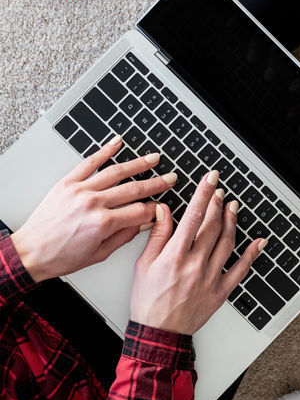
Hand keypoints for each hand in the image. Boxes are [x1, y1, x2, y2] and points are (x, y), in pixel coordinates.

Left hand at [11, 136, 177, 282]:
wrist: (29, 252)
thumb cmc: (60, 257)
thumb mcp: (97, 255)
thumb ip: (124, 236)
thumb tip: (143, 224)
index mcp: (102, 224)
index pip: (138, 211)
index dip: (154, 209)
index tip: (162, 206)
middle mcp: (93, 203)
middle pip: (133, 189)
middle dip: (156, 184)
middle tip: (170, 179)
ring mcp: (80, 190)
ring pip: (116, 172)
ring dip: (138, 163)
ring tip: (154, 159)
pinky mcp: (68, 182)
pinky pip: (89, 162)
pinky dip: (105, 150)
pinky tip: (117, 142)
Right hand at [130, 171, 265, 335]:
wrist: (158, 335)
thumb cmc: (148, 301)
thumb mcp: (144, 265)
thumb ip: (157, 235)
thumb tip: (164, 210)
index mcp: (174, 256)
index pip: (193, 216)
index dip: (203, 193)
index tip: (210, 178)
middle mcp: (195, 265)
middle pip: (212, 226)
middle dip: (217, 204)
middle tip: (219, 191)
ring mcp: (210, 278)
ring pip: (227, 242)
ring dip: (231, 222)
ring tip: (232, 207)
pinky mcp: (220, 292)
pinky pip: (240, 270)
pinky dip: (252, 254)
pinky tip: (259, 242)